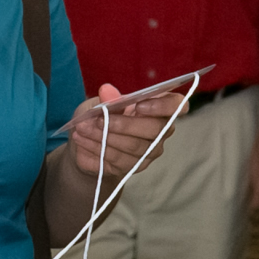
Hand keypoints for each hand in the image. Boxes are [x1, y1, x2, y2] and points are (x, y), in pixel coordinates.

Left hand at [61, 83, 180, 184]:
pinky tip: (82, 140)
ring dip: (105, 137)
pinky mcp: (135, 167)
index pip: (177, 105)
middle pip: (155, 129)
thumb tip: (107, 91)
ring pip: (134, 146)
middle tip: (99, 120)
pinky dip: (98, 148)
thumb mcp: (98, 104)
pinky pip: (119, 159)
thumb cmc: (99, 117)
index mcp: (158, 107)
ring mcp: (150, 151)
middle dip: (125, 124)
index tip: (139, 105)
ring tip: (82, 128)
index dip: (163, 106)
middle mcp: (160, 131)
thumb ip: (107, 99)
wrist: (87, 144)